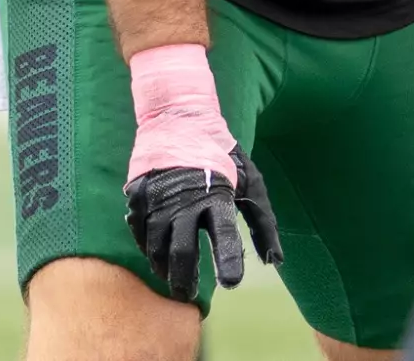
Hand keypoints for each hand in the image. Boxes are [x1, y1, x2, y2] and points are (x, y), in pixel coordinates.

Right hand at [121, 44, 281, 299]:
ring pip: (156, 247)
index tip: (231, 284)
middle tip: (187, 295)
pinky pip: (139, 232)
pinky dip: (148, 247)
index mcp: (217, 195)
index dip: (228, 260)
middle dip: (184, 279)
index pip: (224, 234)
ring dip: (164, 267)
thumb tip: (275, 260)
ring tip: (173, 278)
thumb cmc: (222, 155)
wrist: (180, 118)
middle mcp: (185, 200)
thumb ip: (263, 222)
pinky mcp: (138, 196)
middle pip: (181, 252)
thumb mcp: (251, 182)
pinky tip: (157, 253)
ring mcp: (158, 199)